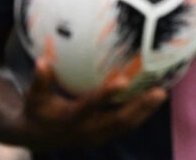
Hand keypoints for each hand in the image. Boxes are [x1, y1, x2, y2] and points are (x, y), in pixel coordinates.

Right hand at [21, 59, 165, 149]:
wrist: (42, 136)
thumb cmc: (38, 110)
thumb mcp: (35, 96)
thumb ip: (40, 80)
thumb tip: (42, 61)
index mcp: (72, 119)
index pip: (91, 106)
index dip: (106, 94)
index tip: (123, 81)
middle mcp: (89, 129)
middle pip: (120, 120)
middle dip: (140, 106)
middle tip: (158, 91)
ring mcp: (99, 135)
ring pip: (127, 124)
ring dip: (145, 111)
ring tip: (160, 93)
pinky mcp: (105, 135)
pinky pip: (126, 125)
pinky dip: (139, 114)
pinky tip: (149, 100)